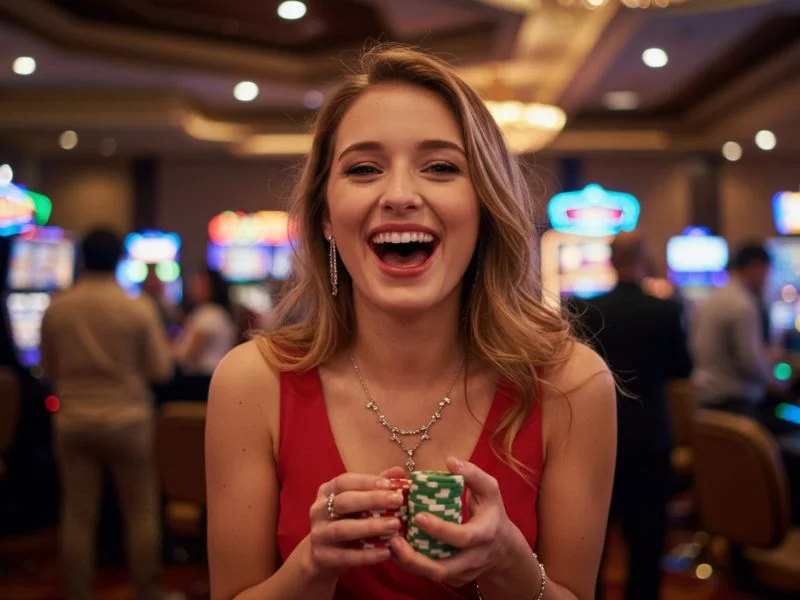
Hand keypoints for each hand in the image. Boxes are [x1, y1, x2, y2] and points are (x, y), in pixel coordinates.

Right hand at [306, 466, 407, 577]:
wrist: (323, 556)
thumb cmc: (346, 522)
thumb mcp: (358, 502)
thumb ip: (376, 487)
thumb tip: (399, 472)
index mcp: (327, 491)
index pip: (345, 481)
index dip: (367, 481)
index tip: (391, 485)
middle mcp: (319, 510)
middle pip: (344, 502)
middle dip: (372, 500)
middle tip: (398, 500)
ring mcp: (319, 533)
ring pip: (343, 529)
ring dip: (370, 527)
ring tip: (395, 525)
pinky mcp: (322, 556)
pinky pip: (346, 556)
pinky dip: (367, 555)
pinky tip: (386, 552)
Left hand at [389, 457, 516, 587]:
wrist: (503, 548)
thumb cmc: (491, 512)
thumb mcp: (489, 490)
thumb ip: (472, 474)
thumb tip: (450, 460)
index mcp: (484, 534)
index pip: (462, 537)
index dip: (440, 529)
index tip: (418, 515)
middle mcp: (473, 558)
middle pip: (443, 569)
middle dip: (415, 558)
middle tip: (394, 539)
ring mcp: (463, 572)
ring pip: (433, 575)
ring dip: (409, 563)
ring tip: (390, 545)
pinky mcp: (454, 579)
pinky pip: (430, 575)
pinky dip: (412, 565)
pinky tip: (396, 550)